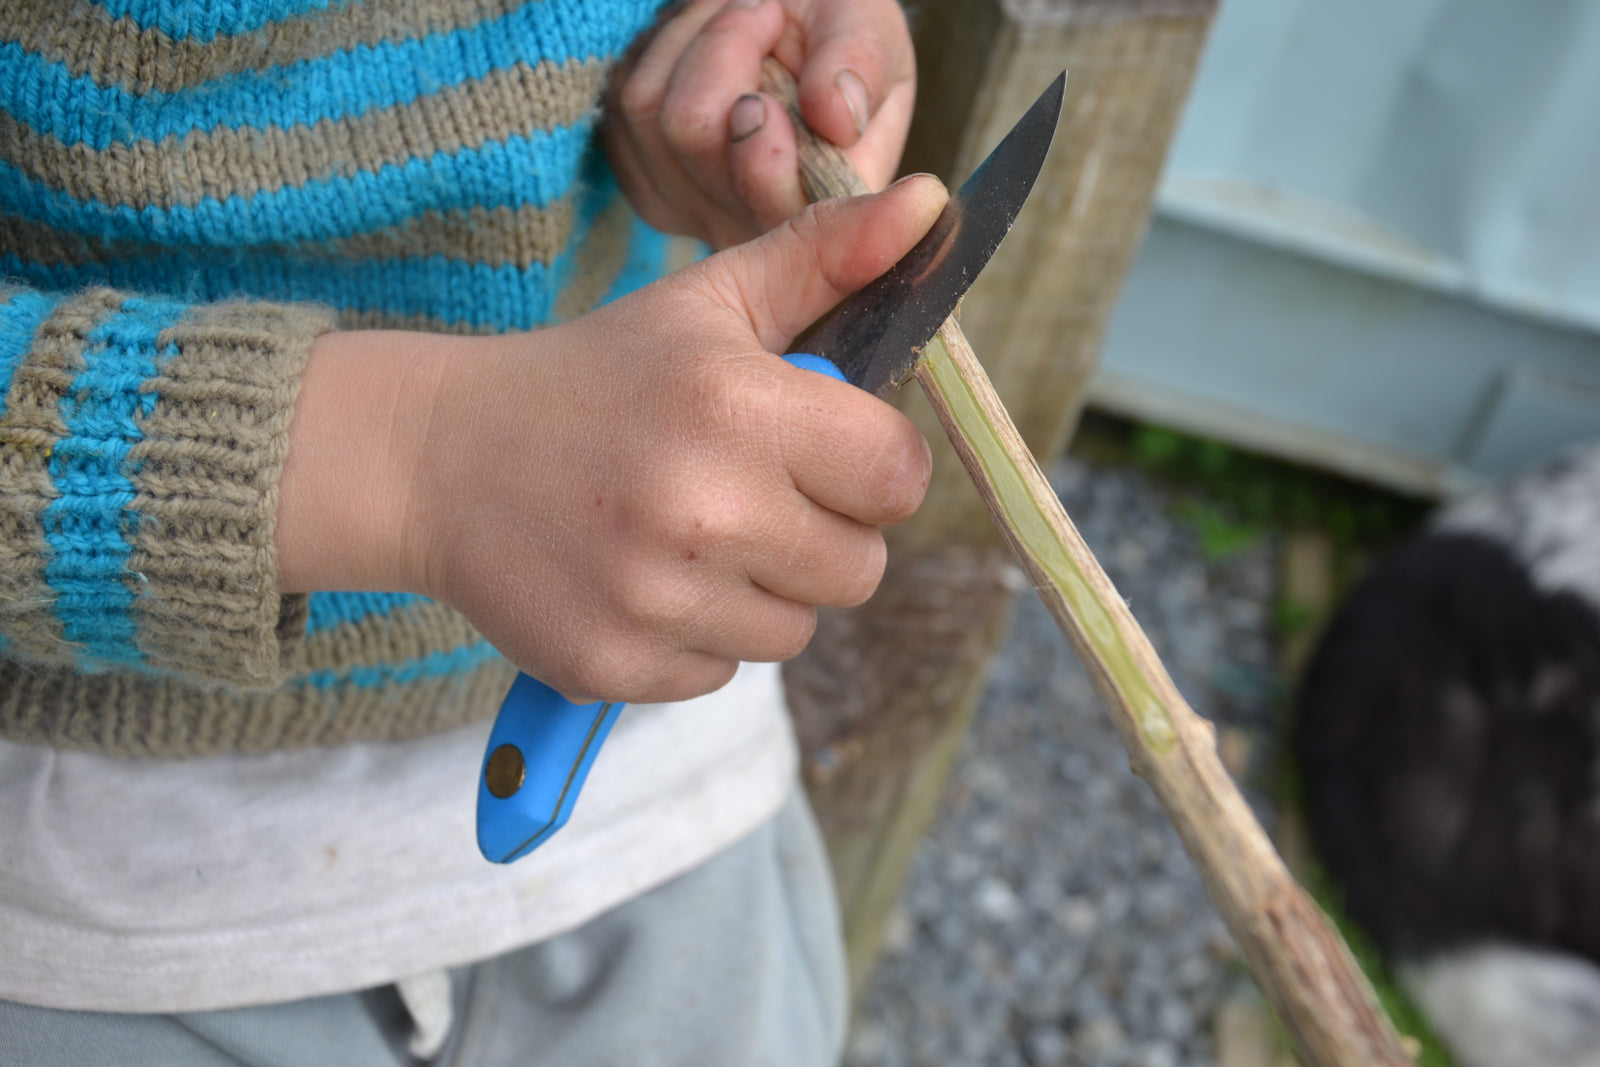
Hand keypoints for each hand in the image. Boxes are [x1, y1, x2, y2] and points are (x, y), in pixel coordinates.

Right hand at [277, 176, 946, 704]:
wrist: (439, 456)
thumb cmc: (596, 375)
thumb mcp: (707, 300)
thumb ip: (826, 254)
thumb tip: (930, 203)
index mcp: (739, 407)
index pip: (899, 477)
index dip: (874, 467)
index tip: (827, 453)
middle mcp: (704, 511)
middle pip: (860, 570)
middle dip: (825, 534)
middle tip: (753, 494)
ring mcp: (656, 599)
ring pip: (793, 631)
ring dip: (762, 591)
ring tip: (690, 534)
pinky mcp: (615, 664)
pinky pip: (720, 674)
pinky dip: (697, 636)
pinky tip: (644, 578)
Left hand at [605, 0, 914, 248]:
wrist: (790, 25)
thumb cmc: (837, 29)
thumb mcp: (867, 26)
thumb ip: (862, 66)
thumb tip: (838, 119)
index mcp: (830, 205)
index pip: (772, 207)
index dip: (755, 155)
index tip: (762, 97)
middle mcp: (759, 227)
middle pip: (694, 137)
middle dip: (725, 48)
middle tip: (766, 10)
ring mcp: (695, 210)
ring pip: (649, 112)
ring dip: (691, 40)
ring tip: (740, 18)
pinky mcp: (648, 183)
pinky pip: (623, 107)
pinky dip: (659, 56)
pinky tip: (703, 52)